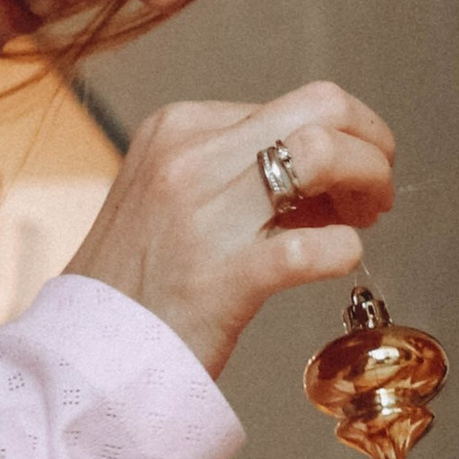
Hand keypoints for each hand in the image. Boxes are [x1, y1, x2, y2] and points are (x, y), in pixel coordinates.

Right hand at [65, 84, 396, 375]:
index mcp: (180, 128)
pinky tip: (335, 264)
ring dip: (368, 182)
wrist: (81, 354)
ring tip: (366, 220)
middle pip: (322, 108)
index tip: (350, 182)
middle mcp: (190, 157)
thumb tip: (326, 176)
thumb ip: (240, 174)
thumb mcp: (172, 197)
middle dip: (371, 143)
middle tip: (376, 193)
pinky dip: (343, 252)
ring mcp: (203, 215)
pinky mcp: (221, 278)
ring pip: (324, 155)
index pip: (296, 103)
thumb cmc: (138, 283)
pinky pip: (314, 246)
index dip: (343, 138)